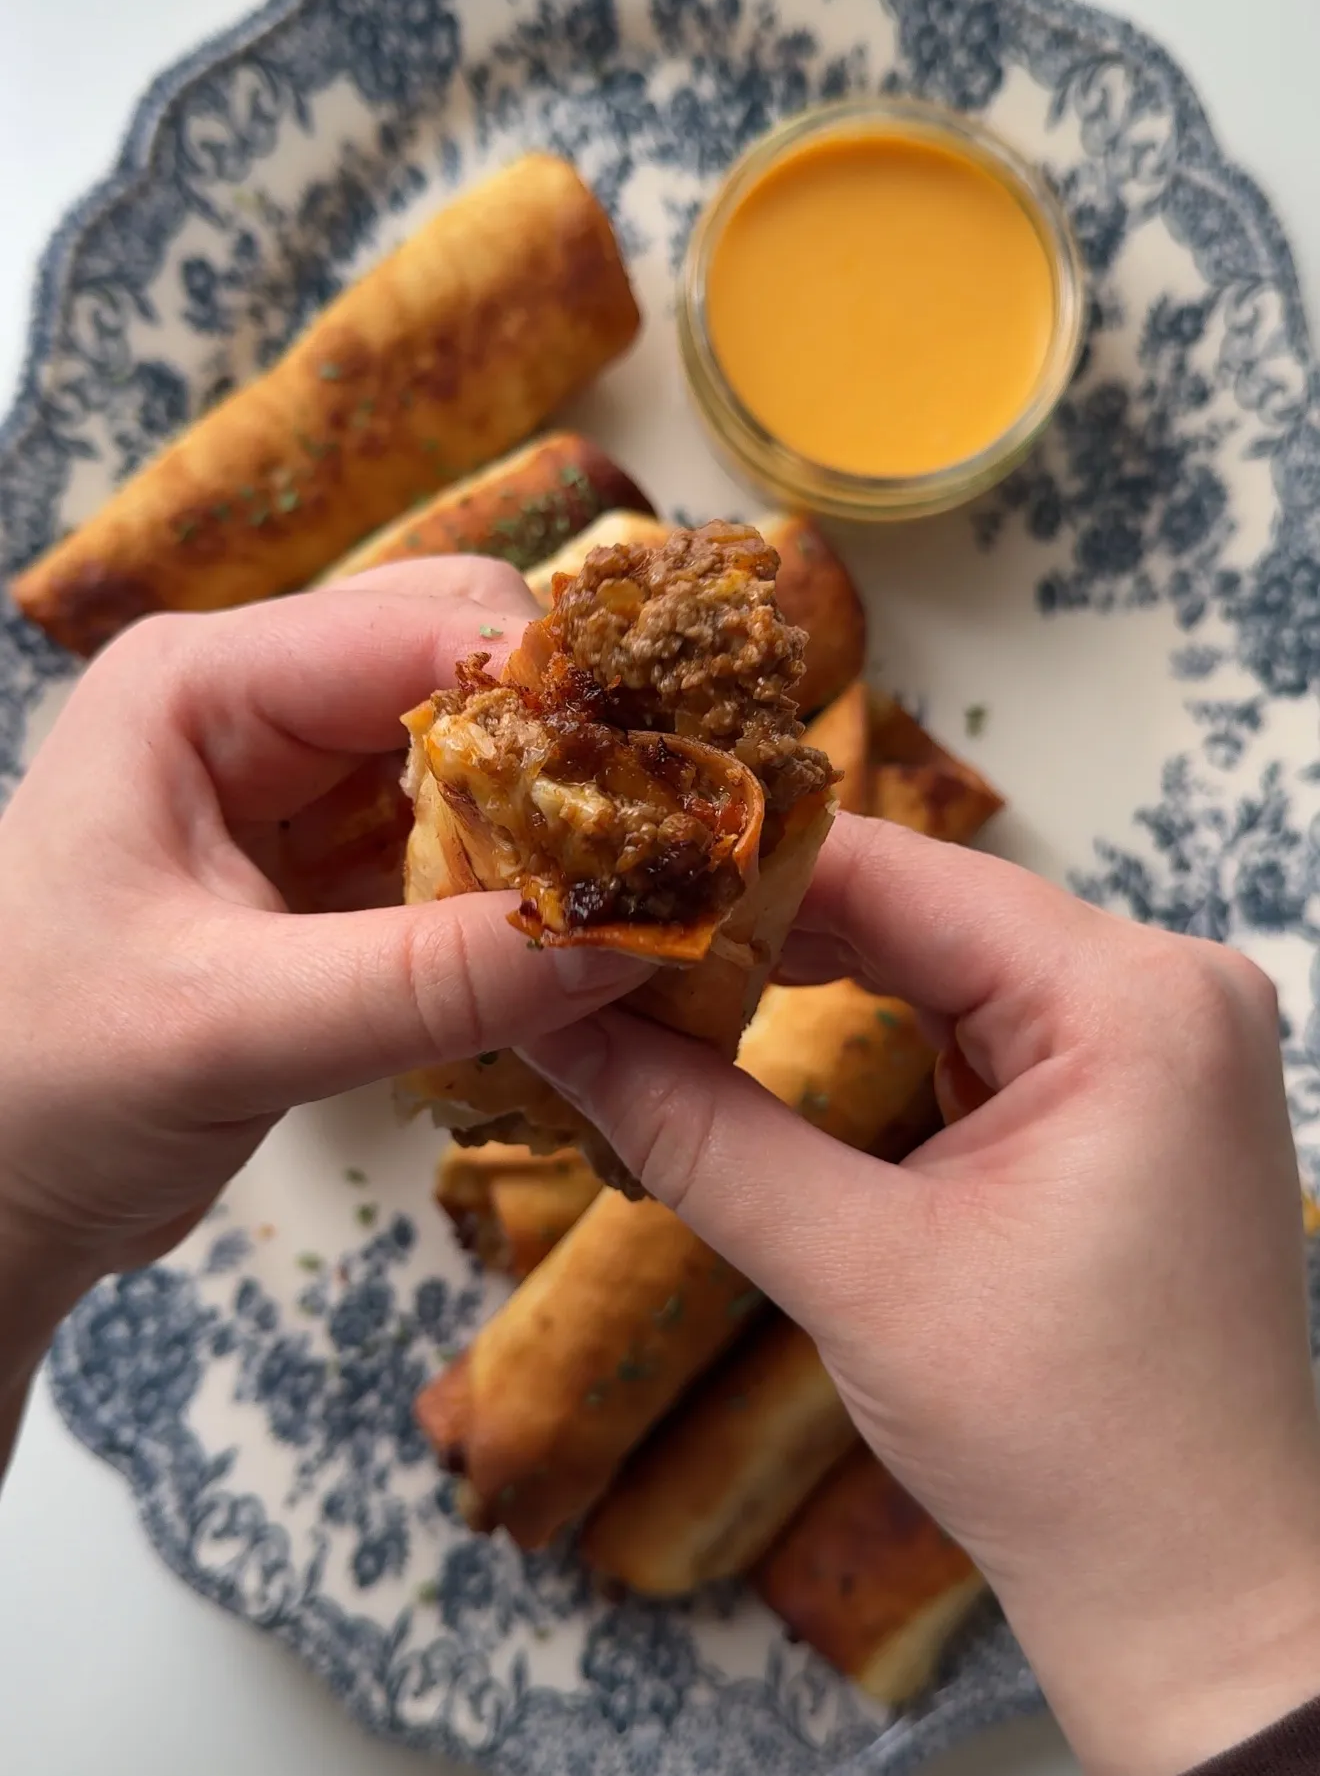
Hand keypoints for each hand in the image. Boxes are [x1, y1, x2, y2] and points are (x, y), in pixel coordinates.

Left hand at [0, 560, 644, 1401]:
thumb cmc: (37, 1089)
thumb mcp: (227, 1026)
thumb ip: (426, 982)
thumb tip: (627, 938)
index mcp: (199, 686)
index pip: (421, 630)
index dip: (557, 692)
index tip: (671, 779)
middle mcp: (256, 709)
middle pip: (466, 671)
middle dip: (571, 749)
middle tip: (670, 839)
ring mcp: (297, 790)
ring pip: (478, 759)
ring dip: (559, 824)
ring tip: (646, 891)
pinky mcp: (328, 871)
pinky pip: (462, 846)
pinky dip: (526, 888)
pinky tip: (577, 944)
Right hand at [522, 812, 1319, 1775]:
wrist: (1195, 1588)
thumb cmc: (1069, 1446)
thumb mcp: (858, 1269)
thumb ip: (696, 1130)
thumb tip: (556, 1026)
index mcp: (1135, 1001)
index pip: (901, 872)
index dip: (740, 870)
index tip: (612, 881)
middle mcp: (1169, 989)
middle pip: (923, 904)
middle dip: (765, 926)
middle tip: (616, 941)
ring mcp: (1160, 1039)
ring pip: (945, 955)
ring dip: (813, 970)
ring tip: (673, 980)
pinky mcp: (1131, 1092)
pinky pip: (980, 1016)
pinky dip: (877, 1021)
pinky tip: (777, 1027)